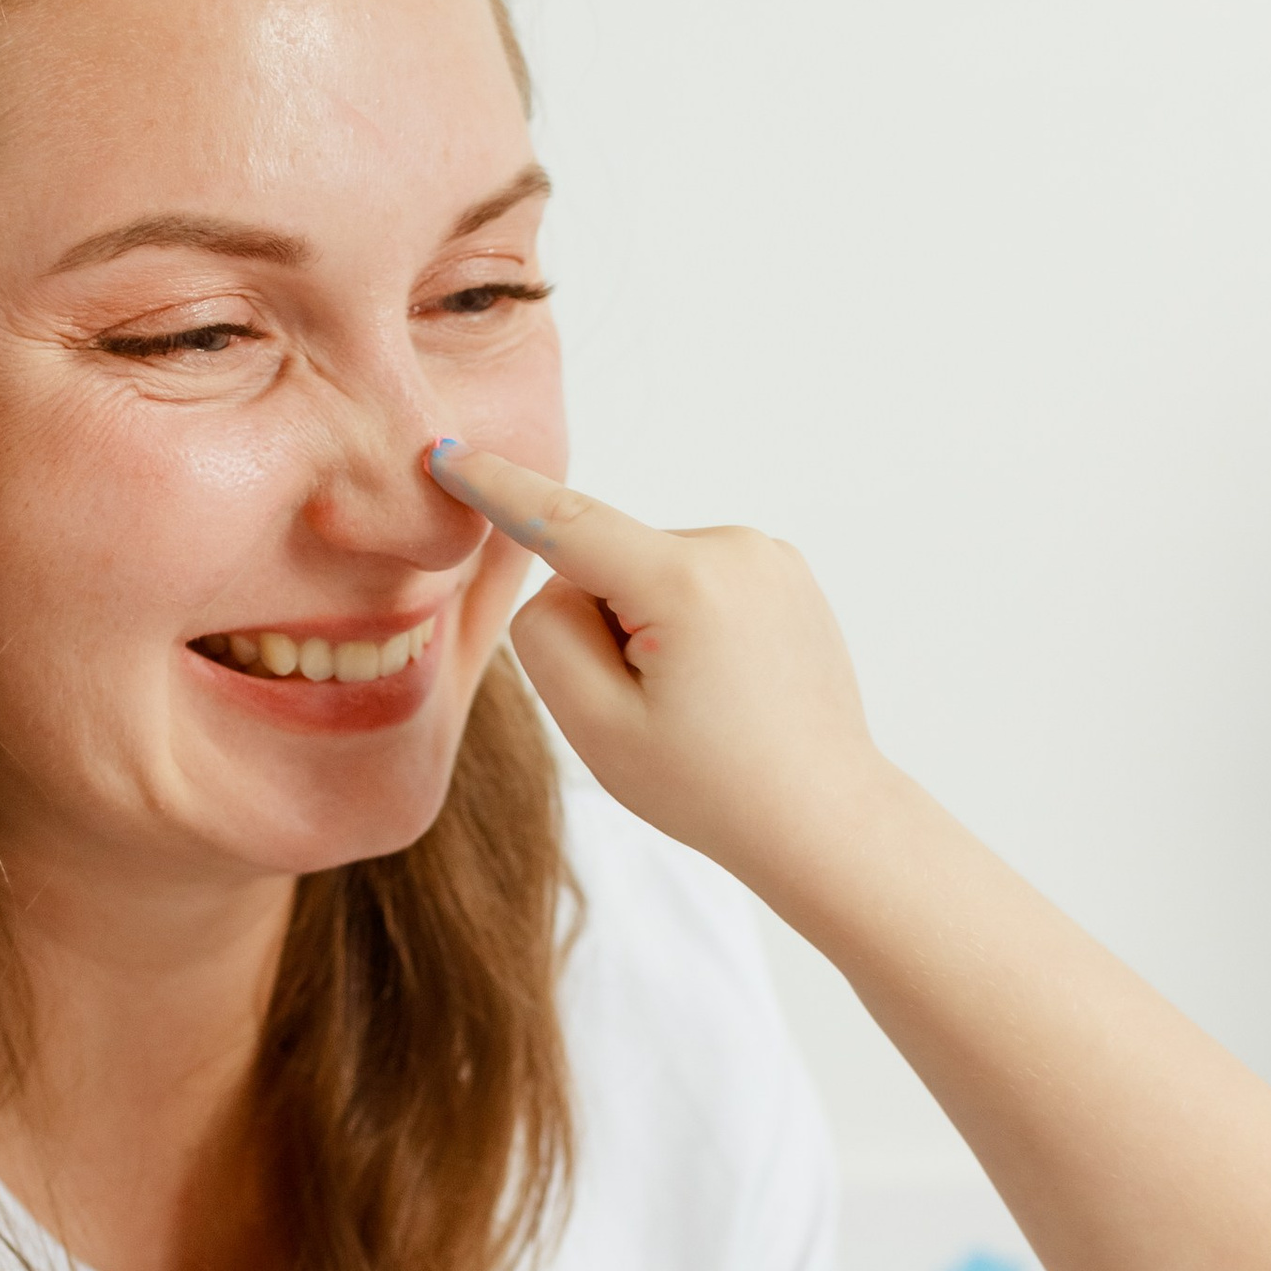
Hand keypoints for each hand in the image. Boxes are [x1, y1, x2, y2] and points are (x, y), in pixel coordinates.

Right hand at [422, 443, 889, 906]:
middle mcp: (734, 549)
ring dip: (649, 630)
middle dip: (605, 627)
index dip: (497, 488)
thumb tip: (561, 580)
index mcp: (684, 582)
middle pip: (607, 566)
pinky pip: (697, 584)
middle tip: (652, 711)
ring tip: (698, 706)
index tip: (447, 452)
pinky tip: (725, 688)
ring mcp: (769, 558)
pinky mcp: (787, 574)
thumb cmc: (713, 788)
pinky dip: (688, 627)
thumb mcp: (598, 727)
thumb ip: (548, 636)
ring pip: (651, 576)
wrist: (824, 818)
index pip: (565, 521)